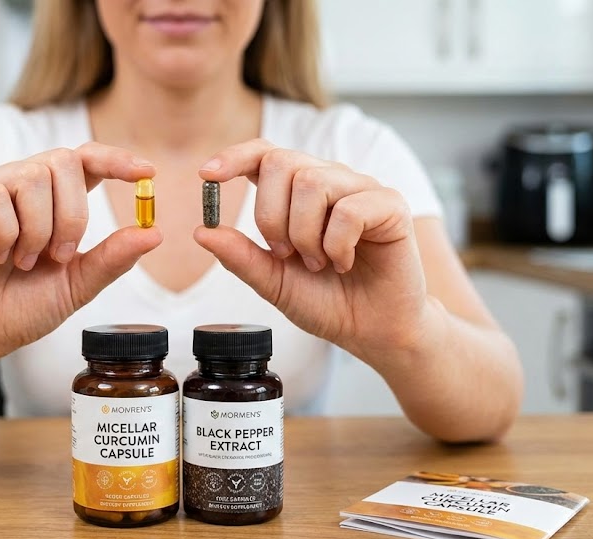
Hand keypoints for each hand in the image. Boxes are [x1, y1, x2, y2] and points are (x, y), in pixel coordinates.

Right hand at [0, 142, 161, 365]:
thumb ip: (112, 259)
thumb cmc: (16, 309)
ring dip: (37, 230)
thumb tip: (153, 233)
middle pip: (63, 162)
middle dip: (72, 215)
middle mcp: (20, 186)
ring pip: (31, 177)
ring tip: (21, 262)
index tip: (147, 173)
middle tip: (58, 256)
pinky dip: (4, 233)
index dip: (115, 159)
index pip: (86, 160)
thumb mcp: (75, 286)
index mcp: (53, 202)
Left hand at [194, 139, 432, 357]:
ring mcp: (361, 189)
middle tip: (286, 253)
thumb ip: (240, 256)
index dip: (235, 156)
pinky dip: (336, 244)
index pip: (264, 153)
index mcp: (297, 193)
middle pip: (281, 162)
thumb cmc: (327, 301)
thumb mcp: (273, 281)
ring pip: (312, 181)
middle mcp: (329, 180)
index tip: (207, 175)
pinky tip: (345, 263)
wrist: (372, 331)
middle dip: (271, 216)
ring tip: (318, 262)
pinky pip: (349, 208)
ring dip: (305, 233)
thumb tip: (202, 231)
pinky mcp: (390, 205)